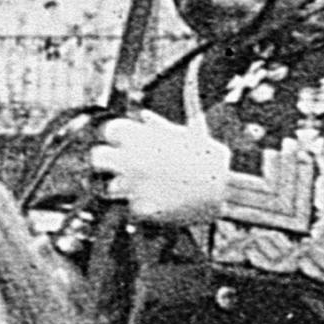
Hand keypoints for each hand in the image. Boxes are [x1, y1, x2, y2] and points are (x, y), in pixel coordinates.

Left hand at [90, 108, 230, 232]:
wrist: (225, 189)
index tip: (123, 144)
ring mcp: (135, 185)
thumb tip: (143, 116)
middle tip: (122, 168)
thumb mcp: (190, 133)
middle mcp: (132, 159)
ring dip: (124, 187)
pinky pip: (130, 207)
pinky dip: (141, 206)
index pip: (110, 131)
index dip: (117, 137)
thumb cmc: (209, 159)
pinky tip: (157, 202)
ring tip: (144, 189)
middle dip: (107, 162)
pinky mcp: (141, 207)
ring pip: (111, 187)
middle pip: (98, 159)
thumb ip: (162, 125)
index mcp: (141, 137)